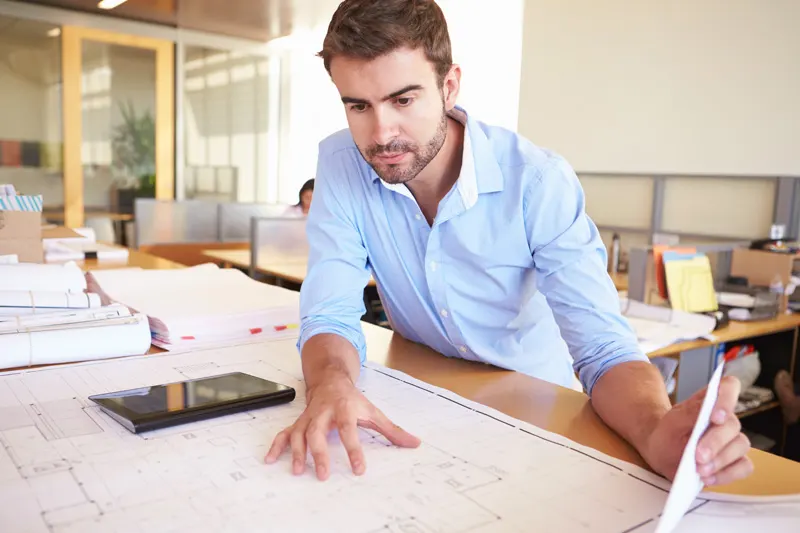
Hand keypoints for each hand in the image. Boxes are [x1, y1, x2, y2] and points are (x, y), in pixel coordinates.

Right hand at [264, 374, 420, 479]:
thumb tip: (414, 443)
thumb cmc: (353, 400)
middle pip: (318, 432)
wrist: (331, 380)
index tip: (358, 469)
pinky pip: (284, 433)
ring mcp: (309, 417)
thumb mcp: (374, 411)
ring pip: (299, 433)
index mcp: (345, 409)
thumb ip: (392, 430)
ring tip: (297, 470)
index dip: (354, 450)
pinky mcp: (299, 422)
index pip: (349, 430)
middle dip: (319, 453)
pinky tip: (271, 459)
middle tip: (322, 474)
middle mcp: (324, 413)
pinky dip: (276, 445)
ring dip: (296, 452)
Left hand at [642, 376, 752, 485]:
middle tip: (698, 456)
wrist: (661, 453)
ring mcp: (733, 440)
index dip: (727, 399)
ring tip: (699, 470)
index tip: (715, 417)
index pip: (729, 387)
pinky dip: (727, 474)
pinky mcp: (736, 461)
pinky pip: (743, 467)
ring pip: (740, 447)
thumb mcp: (672, 421)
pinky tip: (708, 478)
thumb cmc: (667, 433)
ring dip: (720, 461)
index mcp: (710, 401)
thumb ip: (690, 412)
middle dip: (715, 442)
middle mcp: (726, 419)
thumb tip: (708, 406)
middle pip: (733, 425)